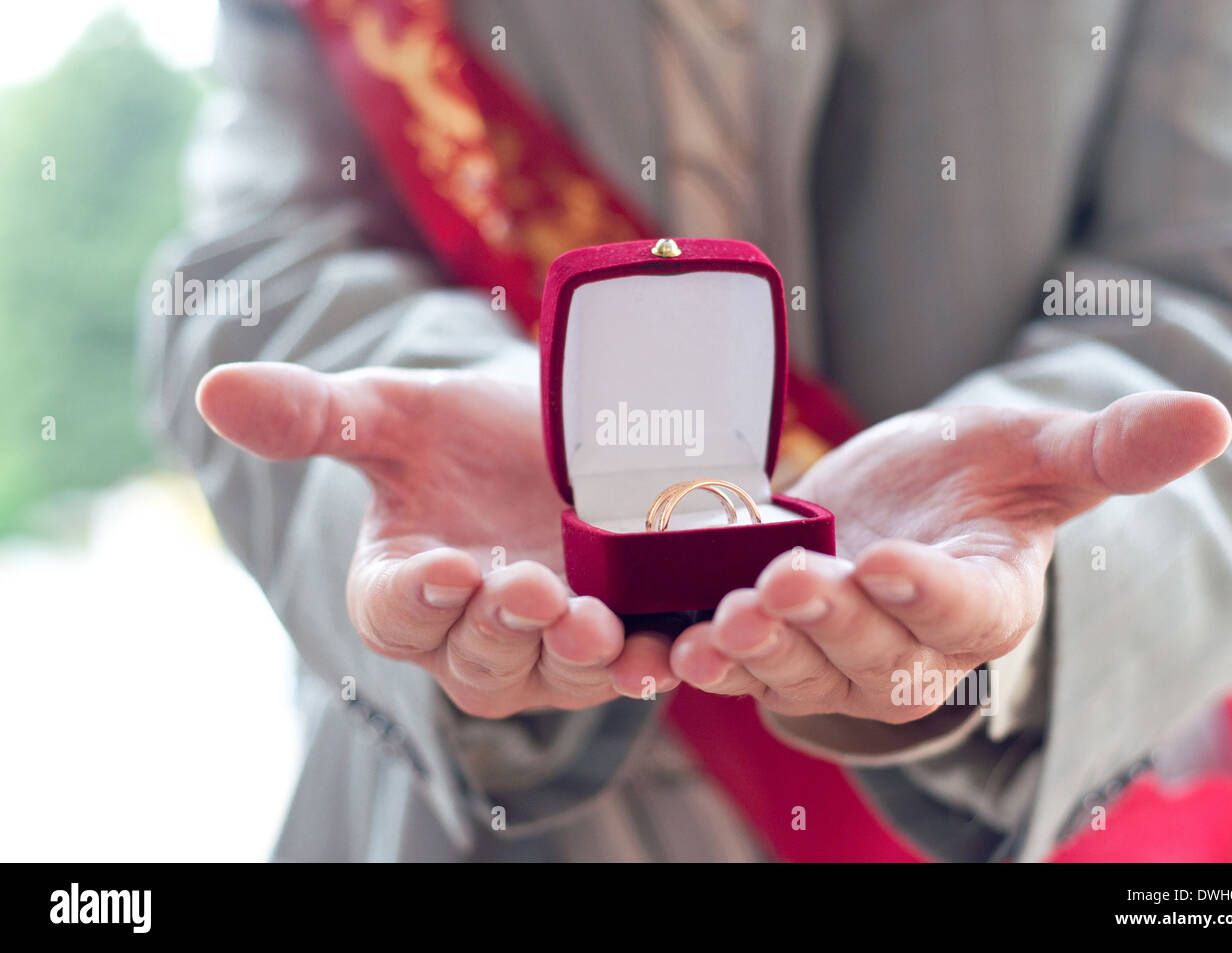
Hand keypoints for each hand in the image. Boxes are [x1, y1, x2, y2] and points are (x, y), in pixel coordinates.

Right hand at [196, 362, 675, 717]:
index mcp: (399, 585)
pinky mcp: (608, 644)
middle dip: (500, 625)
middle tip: (526, 586)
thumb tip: (213, 391)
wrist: (549, 432)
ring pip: (549, 673)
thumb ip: (314, 415)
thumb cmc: (457, 430)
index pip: (392, 610)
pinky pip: (624, 669)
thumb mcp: (390, 411)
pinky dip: (643, 664)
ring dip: (571, 655)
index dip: (415, 595)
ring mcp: (540, 648)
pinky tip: (665, 651)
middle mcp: (465, 633)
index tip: (445, 566)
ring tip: (591, 622)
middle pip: (475, 655)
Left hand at [669, 392, 1231, 721]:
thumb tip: (1213, 418)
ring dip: (761, 648)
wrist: (898, 505)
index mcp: (985, 603)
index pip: (966, 610)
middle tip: (788, 582)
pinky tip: (669, 649)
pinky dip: (705, 663)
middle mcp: (912, 650)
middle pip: (870, 648)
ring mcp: (838, 661)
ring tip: (724, 618)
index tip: (894, 563)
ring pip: (799, 668)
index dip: (930, 593)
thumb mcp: (1037, 453)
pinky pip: (742, 669)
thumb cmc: (976, 481)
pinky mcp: (778, 651)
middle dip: (828, 618)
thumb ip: (1108, 449)